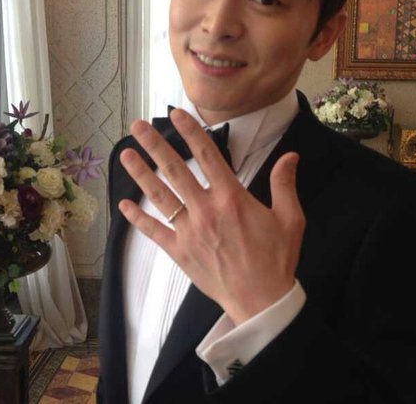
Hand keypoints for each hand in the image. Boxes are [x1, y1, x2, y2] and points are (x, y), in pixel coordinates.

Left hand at [119, 108, 305, 324]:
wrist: (261, 301)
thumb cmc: (276, 258)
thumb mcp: (290, 218)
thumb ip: (285, 184)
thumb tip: (291, 156)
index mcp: (231, 198)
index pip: (207, 155)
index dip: (191, 131)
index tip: (176, 114)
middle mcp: (205, 210)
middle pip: (175, 171)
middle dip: (155, 146)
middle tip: (137, 127)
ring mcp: (189, 231)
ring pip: (160, 197)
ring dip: (141, 174)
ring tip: (125, 155)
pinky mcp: (179, 251)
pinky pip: (154, 231)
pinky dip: (138, 219)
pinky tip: (124, 205)